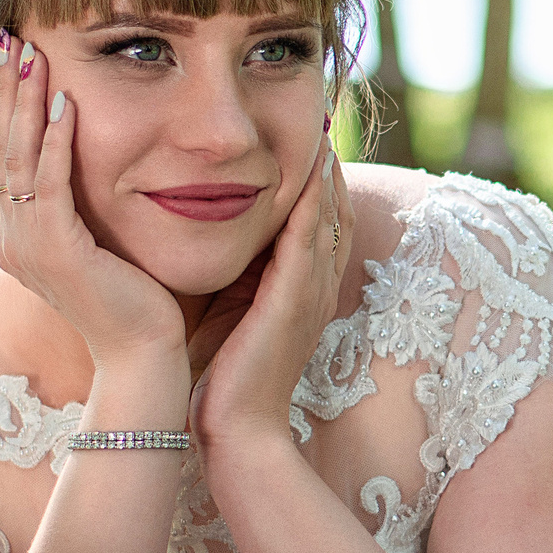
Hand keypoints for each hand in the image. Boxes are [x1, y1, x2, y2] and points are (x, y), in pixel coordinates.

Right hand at [0, 29, 185, 370]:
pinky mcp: (55, 255)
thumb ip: (83, 205)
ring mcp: (27, 249)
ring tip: (29, 53)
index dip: (3, 104)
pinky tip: (63, 104)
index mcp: (18, 236)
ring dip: (23, 102)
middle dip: (4, 90)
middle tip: (8, 36)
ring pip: (16, 159)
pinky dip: (54, 143)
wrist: (145, 356)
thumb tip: (86, 160)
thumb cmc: (135, 299)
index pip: (1, 155)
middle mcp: (11, 240)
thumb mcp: (101, 241)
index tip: (10, 56)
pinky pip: (49, 186)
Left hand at [192, 138, 354, 461]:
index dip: (319, 186)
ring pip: (327, 220)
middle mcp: (316, 289)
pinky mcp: (292, 302)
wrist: (238, 431)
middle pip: (334, 215)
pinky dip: (310, 204)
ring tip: (319, 131)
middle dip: (329, 169)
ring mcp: (310, 295)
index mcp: (303, 293)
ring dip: (325, 175)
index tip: (307, 146)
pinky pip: (308, 241)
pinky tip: (306, 173)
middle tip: (321, 121)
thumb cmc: (227, 381)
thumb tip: (218, 247)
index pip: (321, 227)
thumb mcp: (234, 317)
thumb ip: (237, 281)